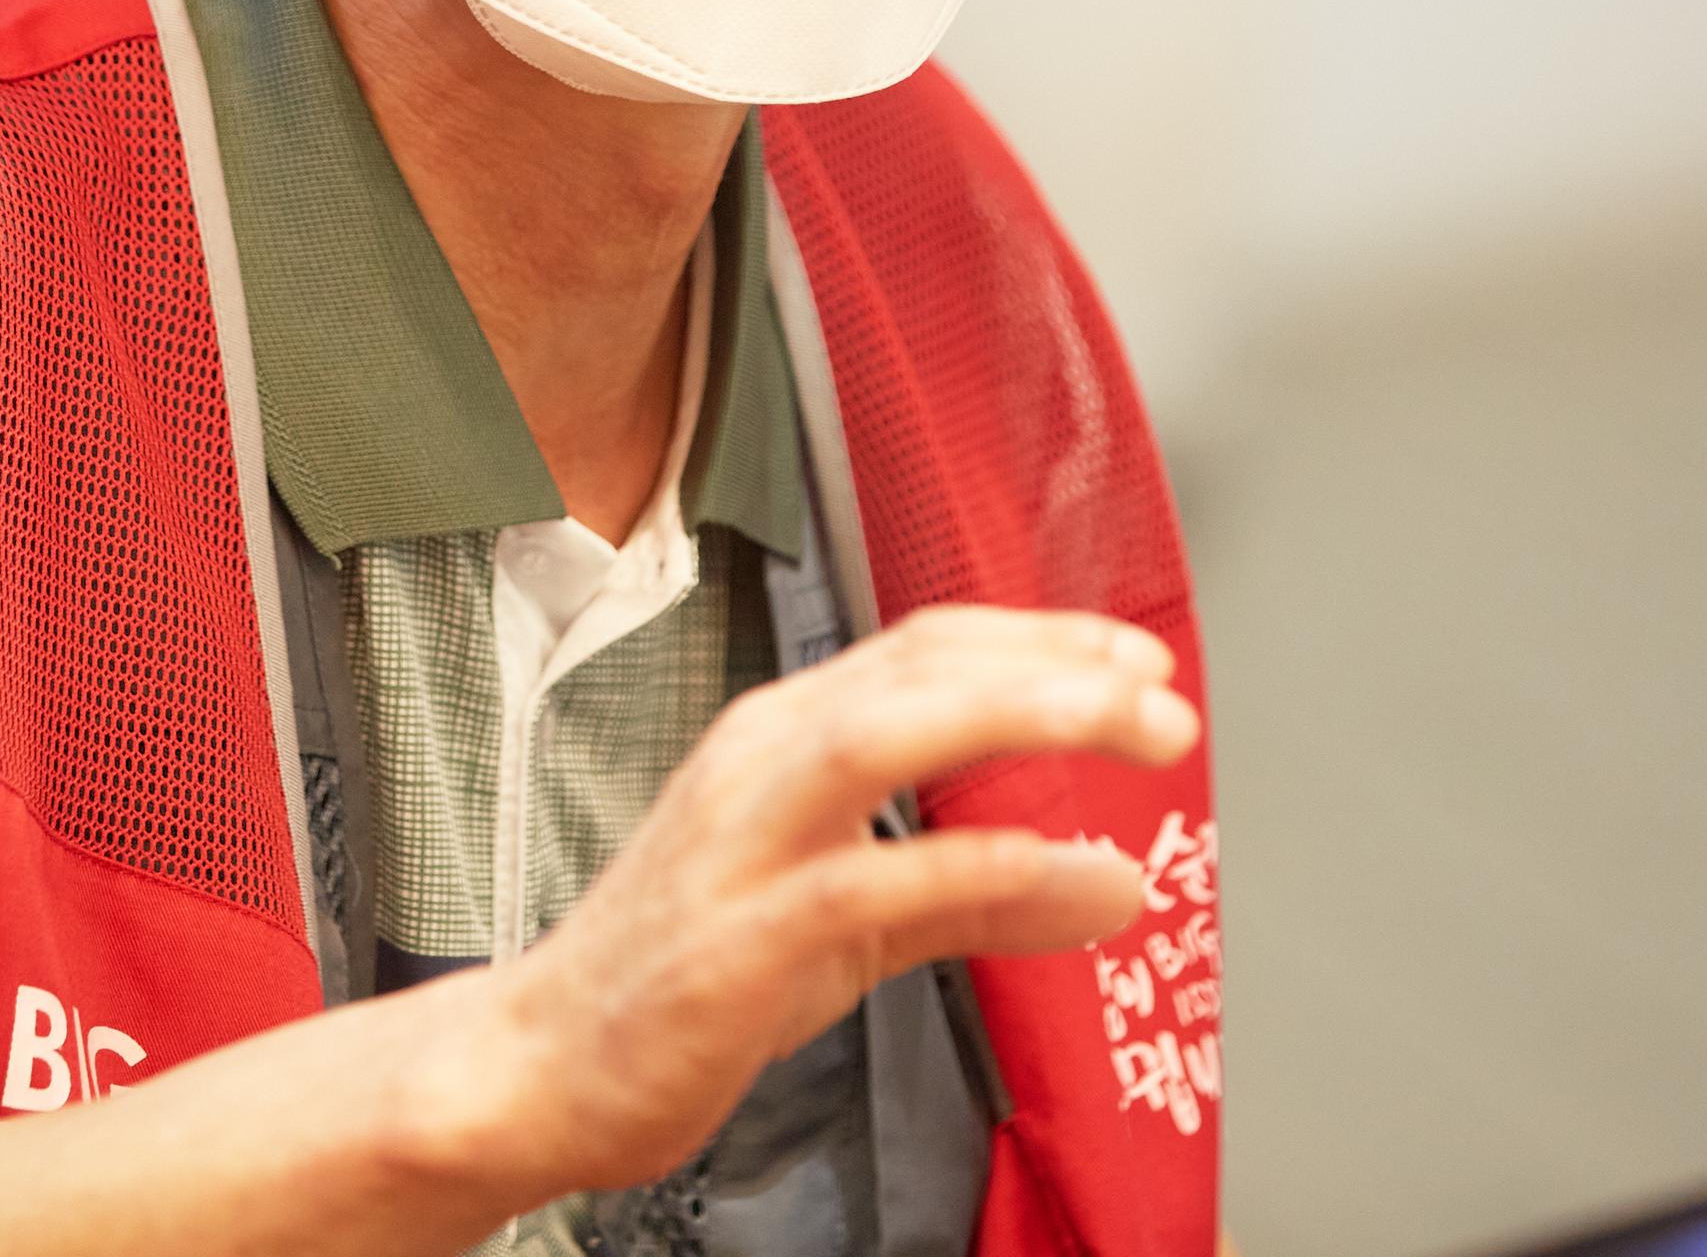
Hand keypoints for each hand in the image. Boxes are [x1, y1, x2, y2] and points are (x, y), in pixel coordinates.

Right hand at [434, 605, 1198, 1203]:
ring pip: (886, 733)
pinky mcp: (738, 937)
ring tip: (1136, 730)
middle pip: (918, 667)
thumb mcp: (852, 920)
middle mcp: (758, 761)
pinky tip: (1071, 879)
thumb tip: (1107, 881)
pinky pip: (871, 881)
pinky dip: (984, 866)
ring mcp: (741, 841)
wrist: (541, 1066)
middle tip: (1165, 695)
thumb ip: (978, 897)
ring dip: (1024, 715)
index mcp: (779, 738)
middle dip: (1055, 664)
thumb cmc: (681, 974)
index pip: (924, 650)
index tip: (1135, 655)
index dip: (1038, 639)